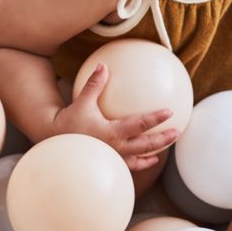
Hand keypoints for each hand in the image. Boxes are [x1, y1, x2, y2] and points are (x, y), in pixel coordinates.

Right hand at [49, 62, 179, 171]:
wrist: (54, 143)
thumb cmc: (68, 122)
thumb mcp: (81, 102)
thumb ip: (94, 84)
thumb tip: (103, 65)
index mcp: (111, 132)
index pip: (139, 124)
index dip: (155, 118)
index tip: (169, 112)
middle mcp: (115, 147)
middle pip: (145, 145)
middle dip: (163, 139)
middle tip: (177, 132)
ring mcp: (113, 158)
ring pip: (139, 157)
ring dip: (154, 152)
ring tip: (166, 148)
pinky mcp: (109, 162)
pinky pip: (129, 165)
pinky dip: (141, 163)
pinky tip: (149, 160)